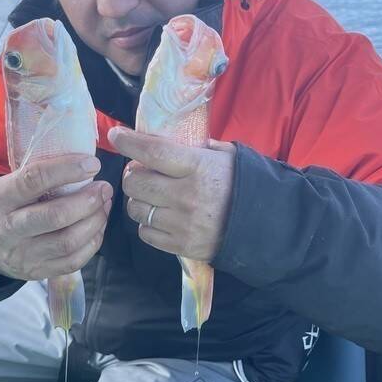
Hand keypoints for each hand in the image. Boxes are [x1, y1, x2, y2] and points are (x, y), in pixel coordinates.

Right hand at [0, 154, 111, 280]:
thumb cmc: (1, 204)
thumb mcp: (6, 183)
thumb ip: (37, 177)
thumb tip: (83, 163)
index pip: (33, 180)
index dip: (66, 170)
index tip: (92, 163)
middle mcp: (7, 230)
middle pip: (55, 216)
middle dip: (87, 201)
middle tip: (104, 188)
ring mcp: (21, 255)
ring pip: (67, 242)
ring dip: (94, 221)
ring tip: (104, 205)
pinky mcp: (35, 273)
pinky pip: (72, 262)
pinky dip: (92, 243)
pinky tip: (97, 227)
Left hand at [108, 127, 235, 262]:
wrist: (266, 224)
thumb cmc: (243, 183)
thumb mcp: (226, 155)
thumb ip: (196, 147)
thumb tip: (166, 140)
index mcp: (197, 167)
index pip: (153, 152)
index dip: (129, 142)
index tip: (116, 135)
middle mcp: (186, 195)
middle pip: (136, 183)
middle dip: (133, 175)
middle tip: (142, 173)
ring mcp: (182, 223)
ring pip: (136, 209)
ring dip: (138, 200)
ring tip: (152, 196)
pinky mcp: (181, 245)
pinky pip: (146, 233)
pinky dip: (147, 224)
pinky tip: (160, 216)